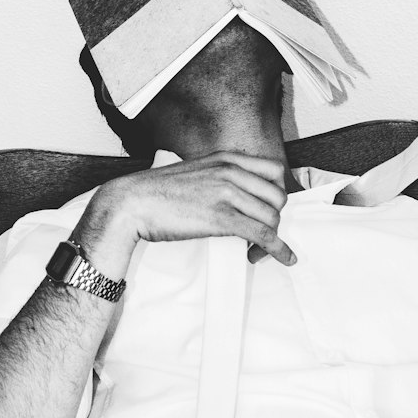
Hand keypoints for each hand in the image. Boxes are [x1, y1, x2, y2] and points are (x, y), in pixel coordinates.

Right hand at [80, 151, 295, 271]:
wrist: (131, 203)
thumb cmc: (157, 192)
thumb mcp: (195, 172)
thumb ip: (218, 178)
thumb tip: (234, 197)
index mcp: (225, 159)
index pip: (274, 171)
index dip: (278, 192)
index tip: (270, 210)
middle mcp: (230, 172)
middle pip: (277, 196)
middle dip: (275, 218)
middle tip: (261, 234)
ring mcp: (226, 194)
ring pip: (271, 217)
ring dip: (271, 238)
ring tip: (255, 251)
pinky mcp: (221, 218)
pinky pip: (263, 234)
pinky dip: (278, 249)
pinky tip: (285, 259)